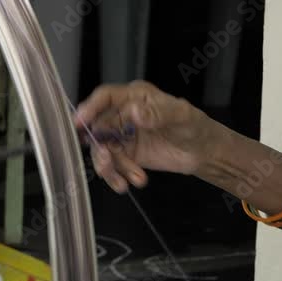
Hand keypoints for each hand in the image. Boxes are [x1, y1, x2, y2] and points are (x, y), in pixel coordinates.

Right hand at [75, 81, 223, 193]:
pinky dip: (117, 176)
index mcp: (133, 97)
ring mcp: (121, 135)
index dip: (89, 108)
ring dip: (110, 167)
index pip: (105, 97)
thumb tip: (134, 112)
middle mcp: (122, 114)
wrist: (202, 153)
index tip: (79, 123)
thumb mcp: (180, 116)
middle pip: (97, 127)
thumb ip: (157, 114)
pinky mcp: (124, 155)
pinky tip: (131, 183)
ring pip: (101, 150)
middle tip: (107, 160)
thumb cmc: (193, 126)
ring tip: (128, 181)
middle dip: (100, 147)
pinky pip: (112, 165)